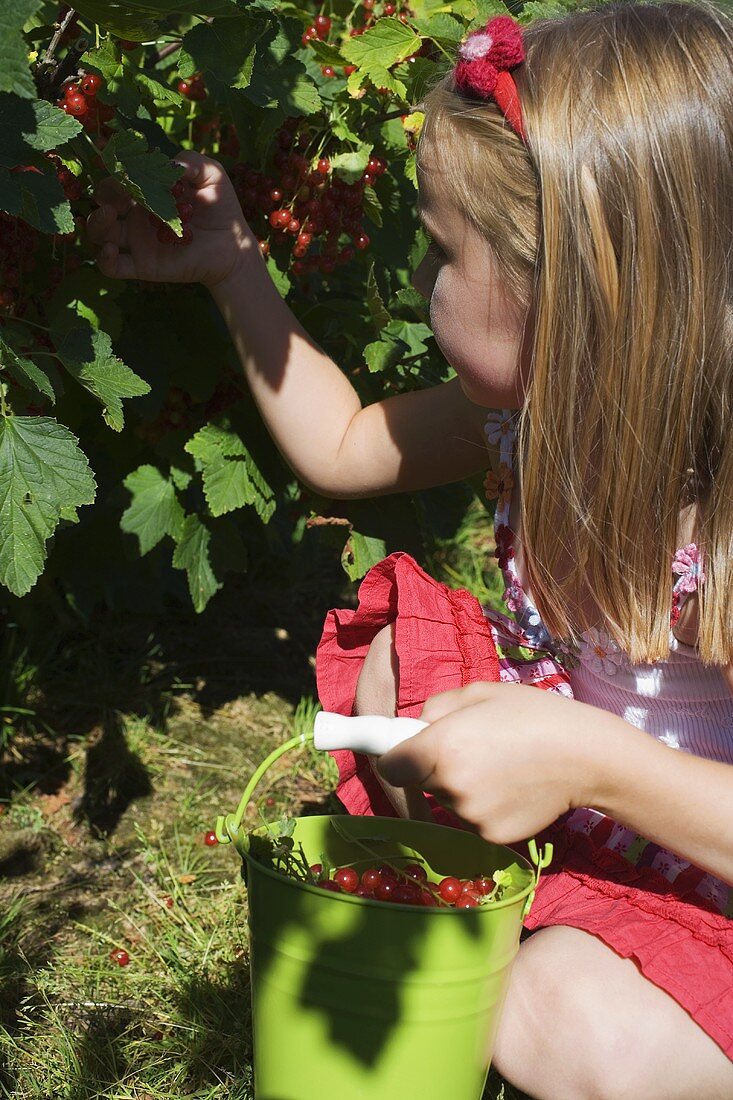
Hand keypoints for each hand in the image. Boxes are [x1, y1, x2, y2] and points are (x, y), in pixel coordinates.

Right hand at [86, 151, 256, 287]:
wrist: (233, 246)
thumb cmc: (221, 208)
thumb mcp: (212, 176)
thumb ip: (192, 161)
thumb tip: (170, 164)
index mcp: (147, 191)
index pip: (120, 177)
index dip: (118, 172)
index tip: (128, 171)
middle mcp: (135, 215)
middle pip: (103, 202)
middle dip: (105, 194)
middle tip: (121, 194)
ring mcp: (136, 242)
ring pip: (99, 232)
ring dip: (97, 222)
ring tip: (109, 216)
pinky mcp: (141, 266)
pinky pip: (111, 267)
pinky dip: (104, 259)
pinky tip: (112, 250)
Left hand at [376, 682, 607, 843]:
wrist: (586, 756)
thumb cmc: (533, 715)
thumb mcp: (479, 692)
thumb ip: (436, 708)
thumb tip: (416, 727)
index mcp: (441, 747)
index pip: (390, 766)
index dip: (397, 756)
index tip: (408, 750)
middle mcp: (450, 787)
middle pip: (421, 783)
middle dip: (435, 767)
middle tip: (473, 747)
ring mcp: (471, 817)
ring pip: (448, 801)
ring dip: (462, 787)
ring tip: (502, 765)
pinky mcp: (492, 837)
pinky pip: (473, 820)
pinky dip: (485, 806)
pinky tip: (513, 788)